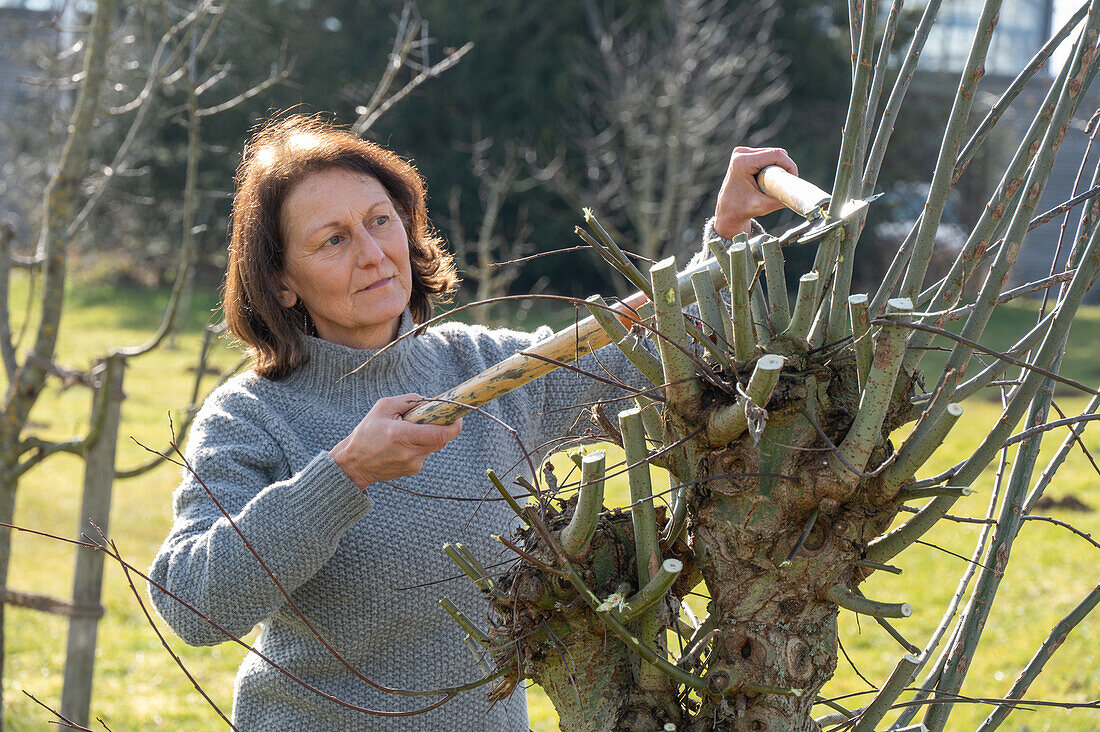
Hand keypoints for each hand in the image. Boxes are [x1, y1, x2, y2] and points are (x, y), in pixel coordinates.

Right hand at [329, 394, 462, 488]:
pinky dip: (420, 446)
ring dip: (428, 436)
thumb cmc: (367, 432)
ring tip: (408, 432)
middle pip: (441, 440)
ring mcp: (412, 464)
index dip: (454, 426)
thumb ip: (409, 400)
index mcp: (401, 435)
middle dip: (441, 427)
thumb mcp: (383, 407)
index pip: (441, 434)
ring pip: (434, 446)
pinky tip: (403, 444)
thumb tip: (430, 401)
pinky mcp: (412, 471)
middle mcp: (409, 452)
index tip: (457, 417)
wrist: (354, 463)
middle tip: (431, 418)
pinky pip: (424, 453)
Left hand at [713, 146, 797, 238]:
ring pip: (772, 153)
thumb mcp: (763, 206)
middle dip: (785, 167)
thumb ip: (781, 200)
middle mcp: (740, 153)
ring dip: (779, 166)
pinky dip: (772, 165)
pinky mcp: (744, 155)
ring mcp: (741, 152)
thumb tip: (801, 195)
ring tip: (776, 183)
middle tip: (786, 183)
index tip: (794, 179)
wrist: (726, 212)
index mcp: (742, 162)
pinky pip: (766, 156)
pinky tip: (770, 177)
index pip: (776, 155)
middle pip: (775, 153)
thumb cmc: (741, 210)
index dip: (789, 165)